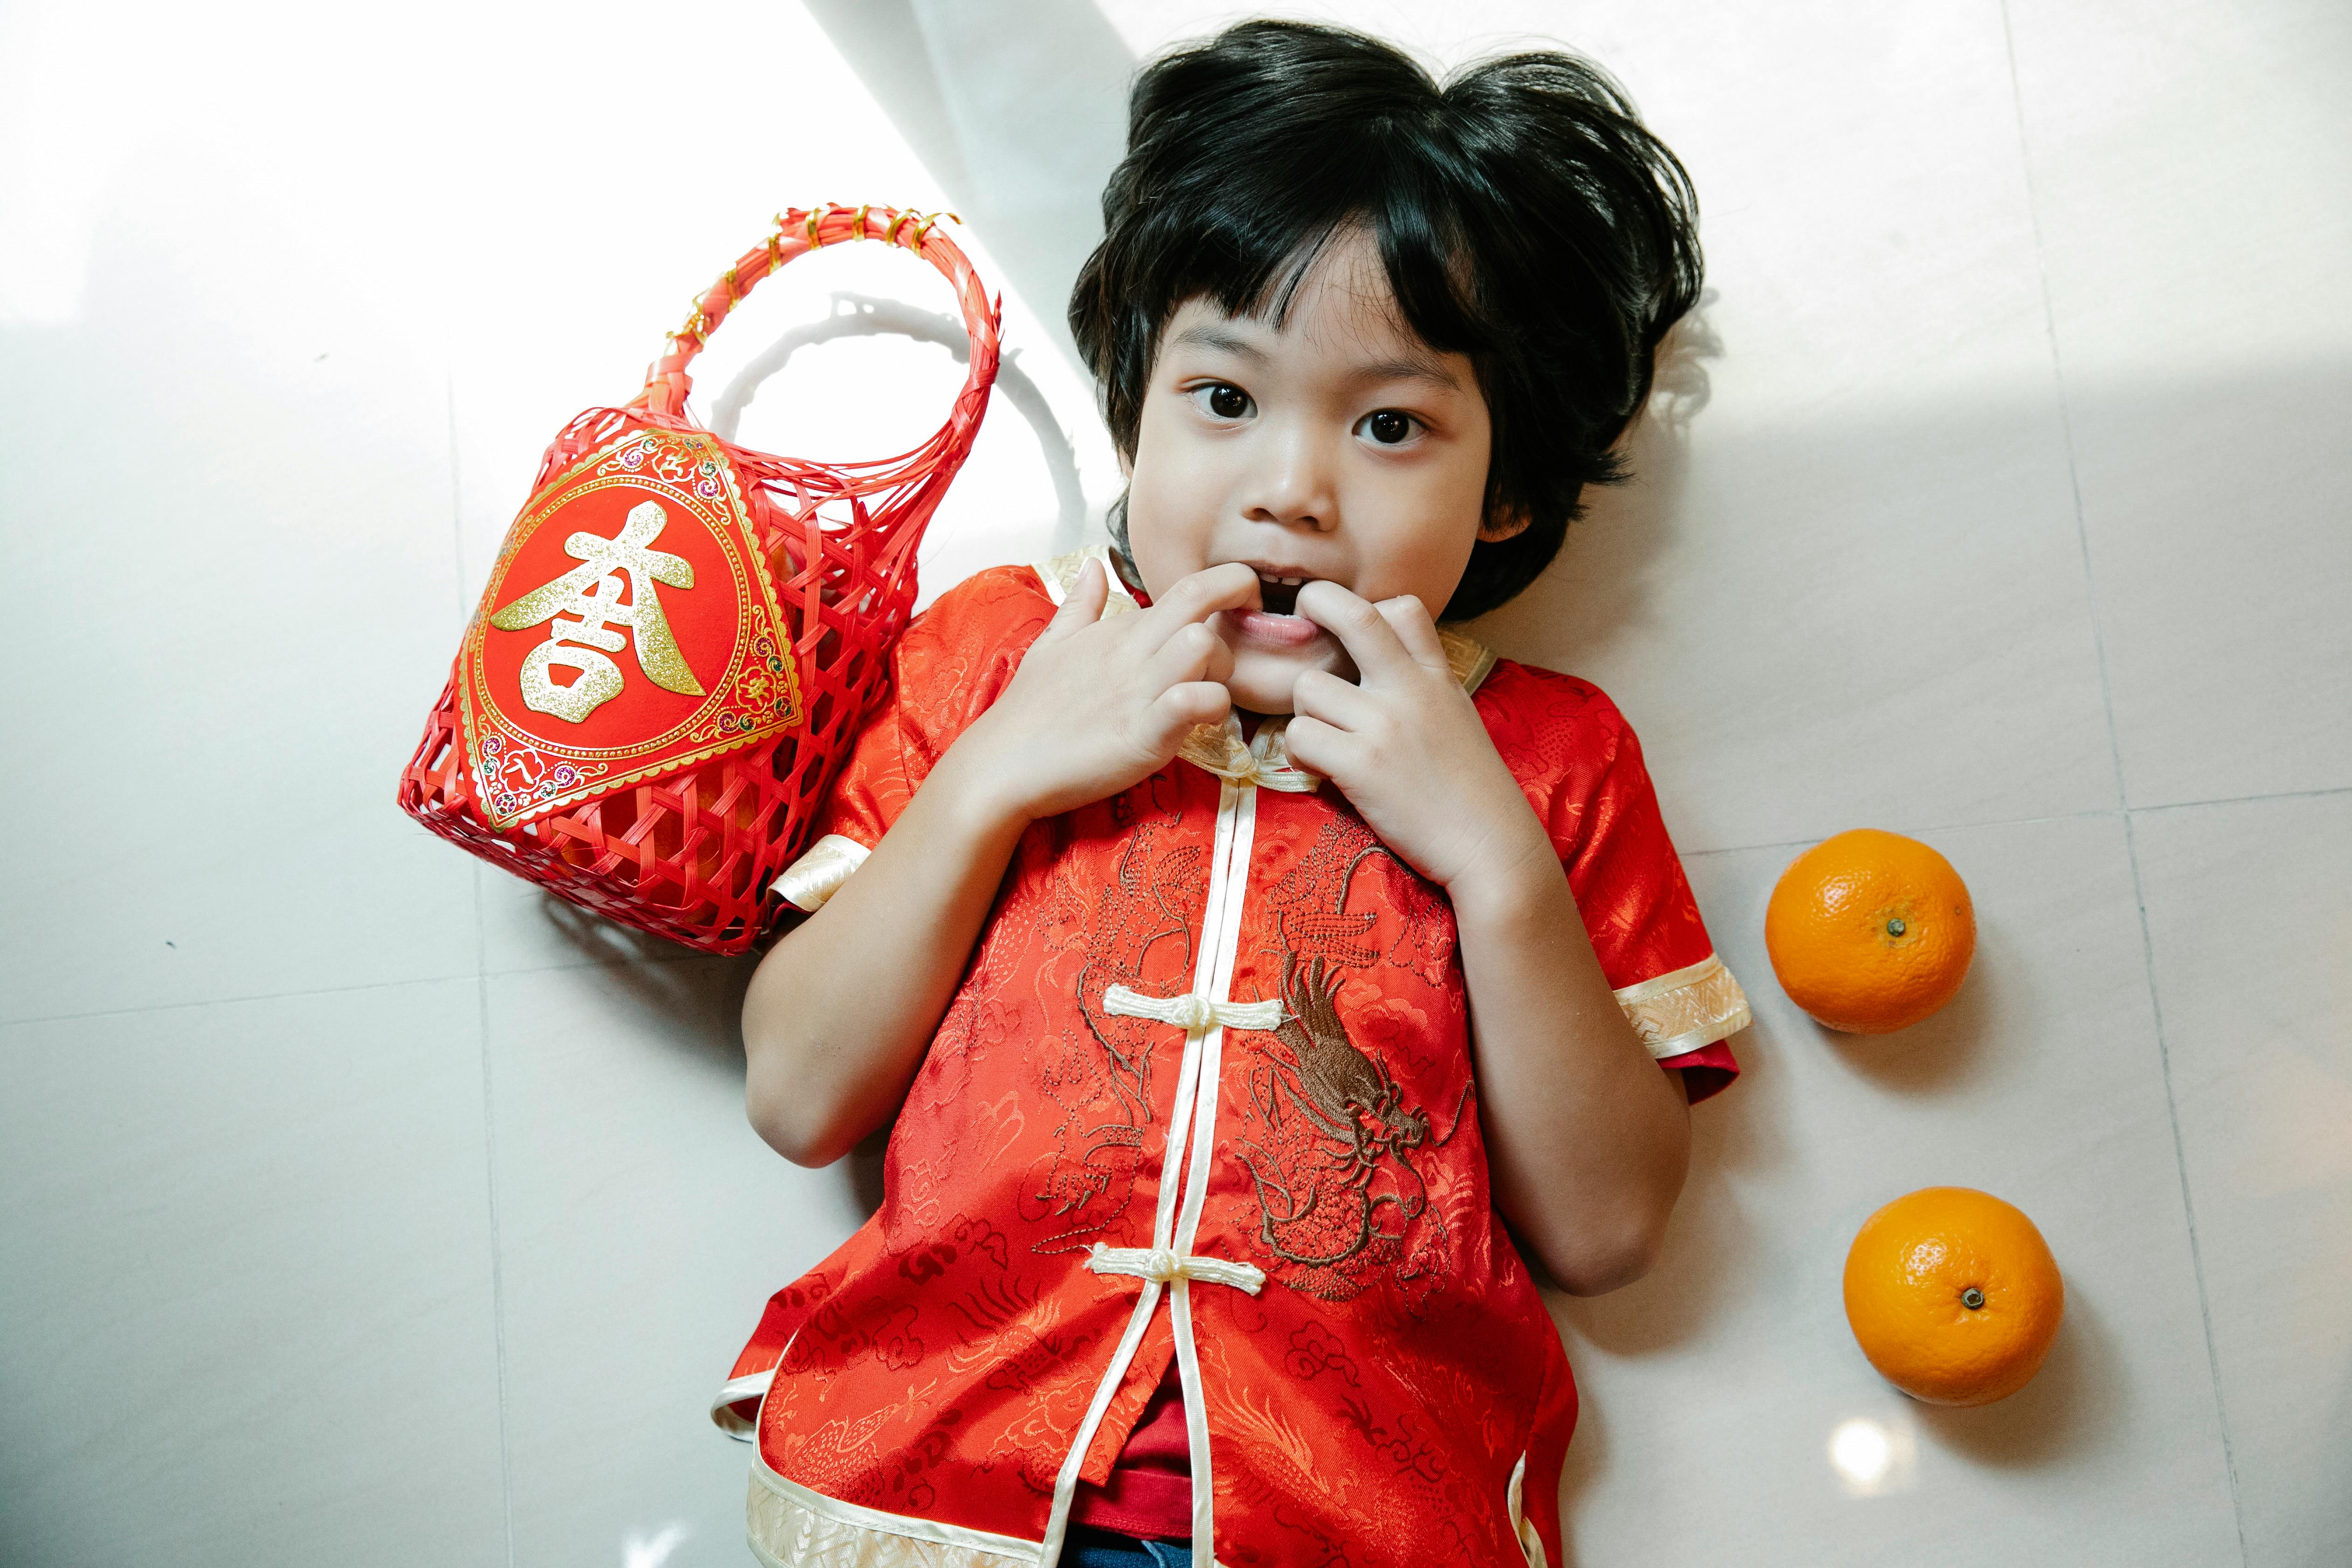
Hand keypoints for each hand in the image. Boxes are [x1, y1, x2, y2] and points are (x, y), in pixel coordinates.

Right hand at [942, 558, 1260, 823]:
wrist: (1001, 763)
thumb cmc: (1029, 711)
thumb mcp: (1051, 645)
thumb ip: (1080, 605)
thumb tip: (1093, 567)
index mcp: (1119, 627)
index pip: (1189, 588)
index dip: (1226, 593)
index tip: (1236, 617)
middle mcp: (1132, 649)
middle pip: (1201, 596)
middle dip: (1238, 606)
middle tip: (1238, 647)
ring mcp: (1138, 689)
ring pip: (1205, 643)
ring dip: (1225, 668)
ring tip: (1214, 694)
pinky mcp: (1142, 733)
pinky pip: (1193, 702)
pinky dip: (1212, 709)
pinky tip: (1203, 724)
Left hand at [1283, 581, 1553, 893]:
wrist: (1492, 845)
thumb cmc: (1472, 790)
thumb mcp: (1456, 716)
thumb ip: (1422, 686)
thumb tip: (1382, 665)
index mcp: (1438, 675)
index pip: (1403, 607)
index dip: (1368, 606)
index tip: (1347, 625)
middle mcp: (1411, 689)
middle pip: (1353, 615)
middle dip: (1315, 603)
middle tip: (1301, 618)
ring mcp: (1385, 724)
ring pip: (1307, 687)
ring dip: (1303, 713)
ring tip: (1322, 740)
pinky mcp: (1361, 765)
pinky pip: (1299, 736)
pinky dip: (1299, 753)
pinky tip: (1320, 769)